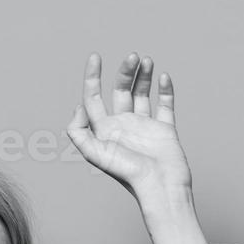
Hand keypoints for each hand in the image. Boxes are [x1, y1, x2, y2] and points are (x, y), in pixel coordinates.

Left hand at [66, 51, 192, 199]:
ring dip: (143, 76)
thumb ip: (79, 132)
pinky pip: (165, 105)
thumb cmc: (128, 174)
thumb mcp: (95, 154)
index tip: (95, 57)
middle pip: (119, 91)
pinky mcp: (164, 130)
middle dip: (124, 72)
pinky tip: (163, 76)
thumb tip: (78, 106)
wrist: (159, 186)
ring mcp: (144, 127)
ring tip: (147, 60)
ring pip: (142, 94)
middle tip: (133, 56)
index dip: (92, 77)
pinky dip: (165, 89)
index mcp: (104, 130)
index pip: (93, 98)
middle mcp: (122, 126)